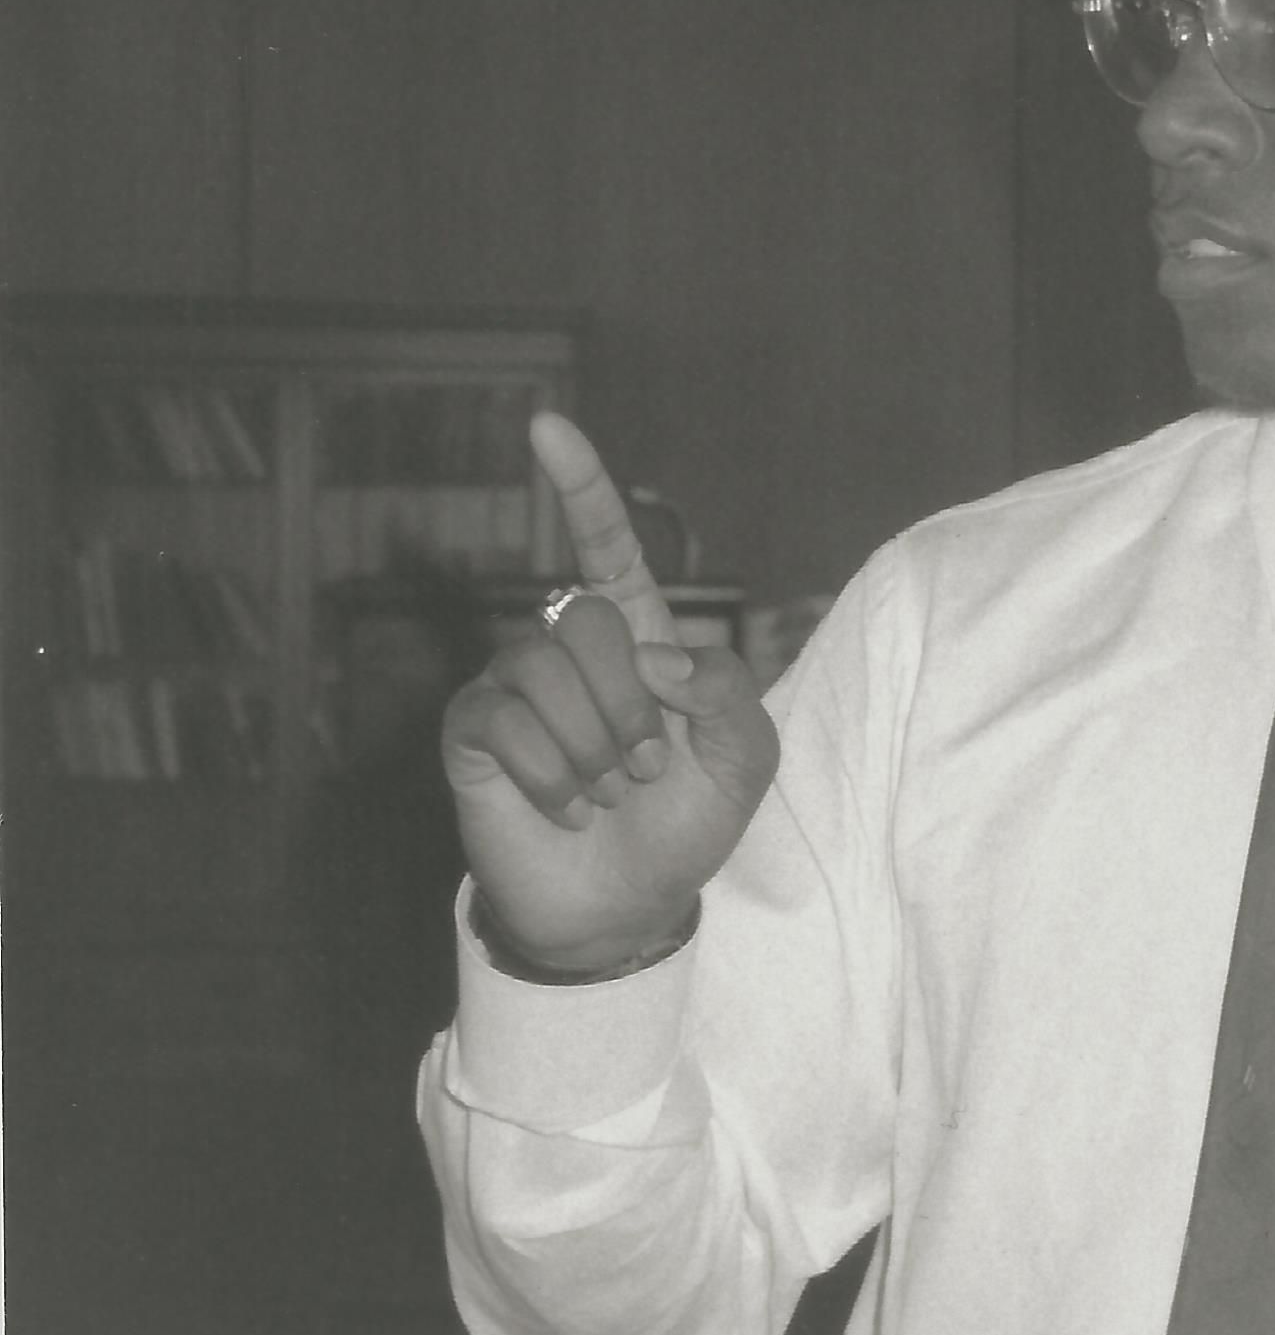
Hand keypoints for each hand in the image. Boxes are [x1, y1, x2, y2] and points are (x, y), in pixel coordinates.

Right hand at [441, 413, 779, 975]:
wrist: (625, 907)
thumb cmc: (684, 825)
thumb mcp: (741, 760)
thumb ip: (725, 693)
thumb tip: (654, 658)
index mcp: (637, 639)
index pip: (605, 545)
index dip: (581, 487)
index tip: (546, 427)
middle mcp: (569, 651)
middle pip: (589, 623)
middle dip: (629, 707)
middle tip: (642, 771)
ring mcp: (514, 688)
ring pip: (544, 670)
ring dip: (591, 748)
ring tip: (602, 794)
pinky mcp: (472, 733)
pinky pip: (504, 722)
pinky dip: (551, 776)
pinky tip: (564, 807)